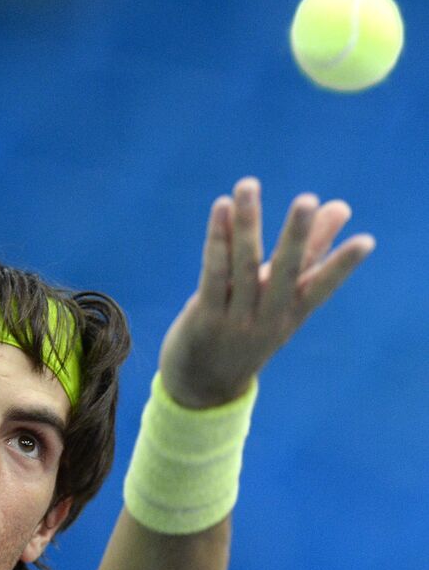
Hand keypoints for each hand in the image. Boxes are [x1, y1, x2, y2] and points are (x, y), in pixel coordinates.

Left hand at [158, 177, 375, 407]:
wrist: (202, 385)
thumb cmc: (248, 330)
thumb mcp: (281, 300)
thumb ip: (309, 254)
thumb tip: (339, 207)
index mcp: (292, 314)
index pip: (321, 287)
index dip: (342, 265)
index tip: (366, 242)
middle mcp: (267, 317)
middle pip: (285, 272)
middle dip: (296, 236)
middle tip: (307, 200)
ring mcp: (236, 318)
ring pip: (244, 264)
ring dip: (246, 221)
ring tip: (248, 185)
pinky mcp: (205, 316)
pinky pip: (213, 272)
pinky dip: (217, 239)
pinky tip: (220, 208)